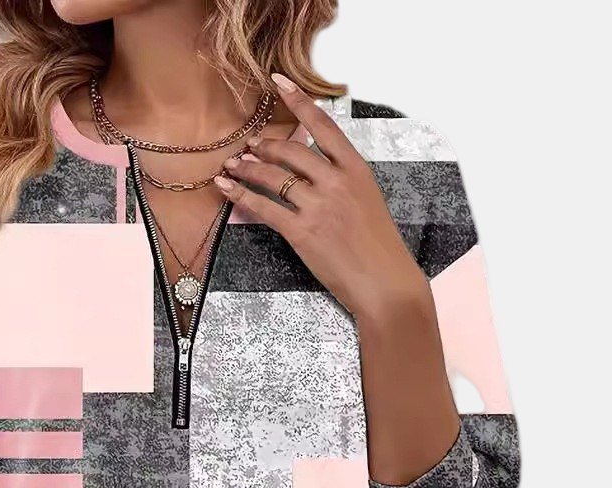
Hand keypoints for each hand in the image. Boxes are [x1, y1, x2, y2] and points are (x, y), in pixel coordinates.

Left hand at [214, 73, 429, 319]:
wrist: (384, 282)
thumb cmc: (378, 247)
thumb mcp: (367, 202)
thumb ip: (342, 182)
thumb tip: (313, 172)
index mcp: (356, 170)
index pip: (324, 126)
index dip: (299, 101)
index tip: (279, 82)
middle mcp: (336, 182)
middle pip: (292, 151)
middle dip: (266, 145)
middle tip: (250, 145)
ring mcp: (318, 206)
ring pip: (273, 176)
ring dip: (248, 167)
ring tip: (234, 164)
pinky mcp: (302, 232)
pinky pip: (264, 207)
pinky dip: (240, 195)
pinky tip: (226, 187)